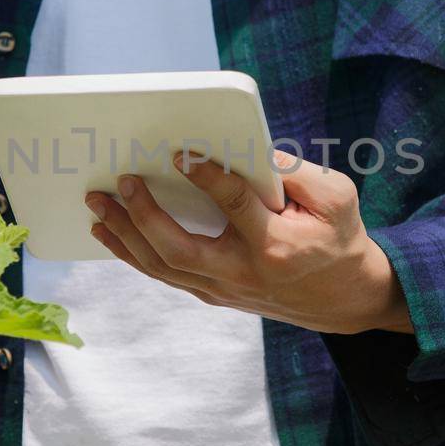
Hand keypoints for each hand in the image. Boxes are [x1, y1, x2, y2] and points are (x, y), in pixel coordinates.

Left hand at [85, 150, 413, 335]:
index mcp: (276, 244)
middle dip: (142, 215)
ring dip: (125, 235)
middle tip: (121, 181)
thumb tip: (244, 148)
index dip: (206, 177)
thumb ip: (293, 171)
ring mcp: (224, 289)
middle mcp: (243, 273)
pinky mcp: (214, 294)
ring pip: (162, 267)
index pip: (233, 206)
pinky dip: (134, 253)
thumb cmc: (340, 236)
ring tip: (97, 204)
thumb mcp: (335, 197)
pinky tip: (110, 231)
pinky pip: (165, 274)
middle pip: (178, 249)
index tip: (181, 153)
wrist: (346, 297)